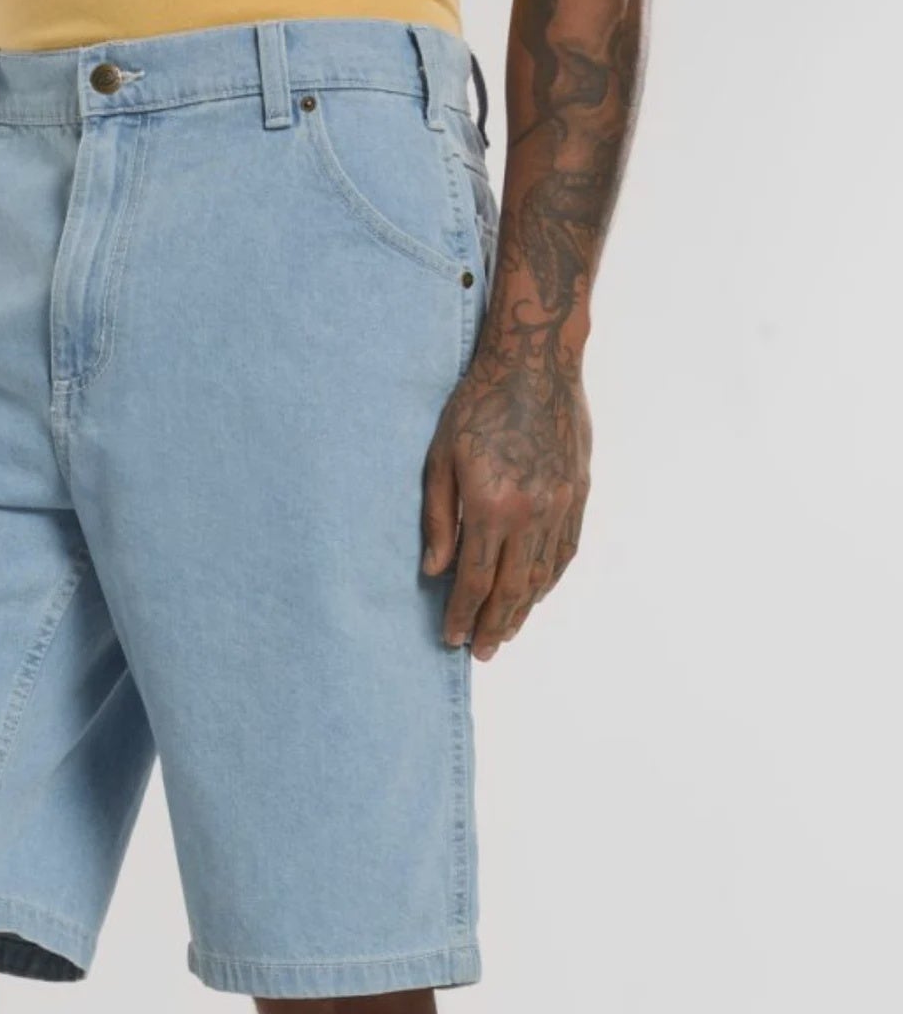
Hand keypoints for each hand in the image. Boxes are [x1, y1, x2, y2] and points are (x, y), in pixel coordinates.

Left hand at [421, 346, 591, 661]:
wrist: (537, 360)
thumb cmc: (478, 404)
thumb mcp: (440, 459)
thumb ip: (438, 520)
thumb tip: (435, 571)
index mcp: (492, 506)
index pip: (475, 579)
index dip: (462, 614)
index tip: (452, 639)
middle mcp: (532, 513)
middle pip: (513, 588)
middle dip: (494, 625)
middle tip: (480, 652)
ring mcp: (561, 504)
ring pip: (542, 575)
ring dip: (523, 610)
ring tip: (504, 633)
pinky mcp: (579, 493)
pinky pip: (565, 550)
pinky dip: (549, 580)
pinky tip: (535, 595)